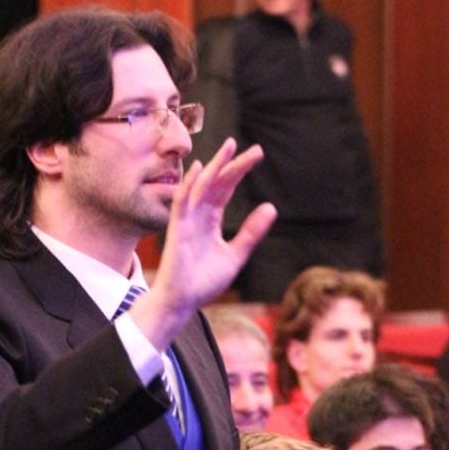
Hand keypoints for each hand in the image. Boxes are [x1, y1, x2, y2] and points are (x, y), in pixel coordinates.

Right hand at [129, 138, 276, 349]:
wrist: (182, 302)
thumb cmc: (203, 281)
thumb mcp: (235, 255)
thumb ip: (251, 233)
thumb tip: (271, 208)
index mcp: (211, 221)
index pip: (226, 189)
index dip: (240, 172)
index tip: (257, 155)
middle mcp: (198, 216)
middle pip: (217, 183)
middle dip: (234, 165)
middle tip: (255, 150)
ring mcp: (187, 220)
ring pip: (201, 187)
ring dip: (215, 167)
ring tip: (230, 147)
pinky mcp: (177, 229)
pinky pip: (182, 202)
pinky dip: (189, 185)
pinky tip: (200, 169)